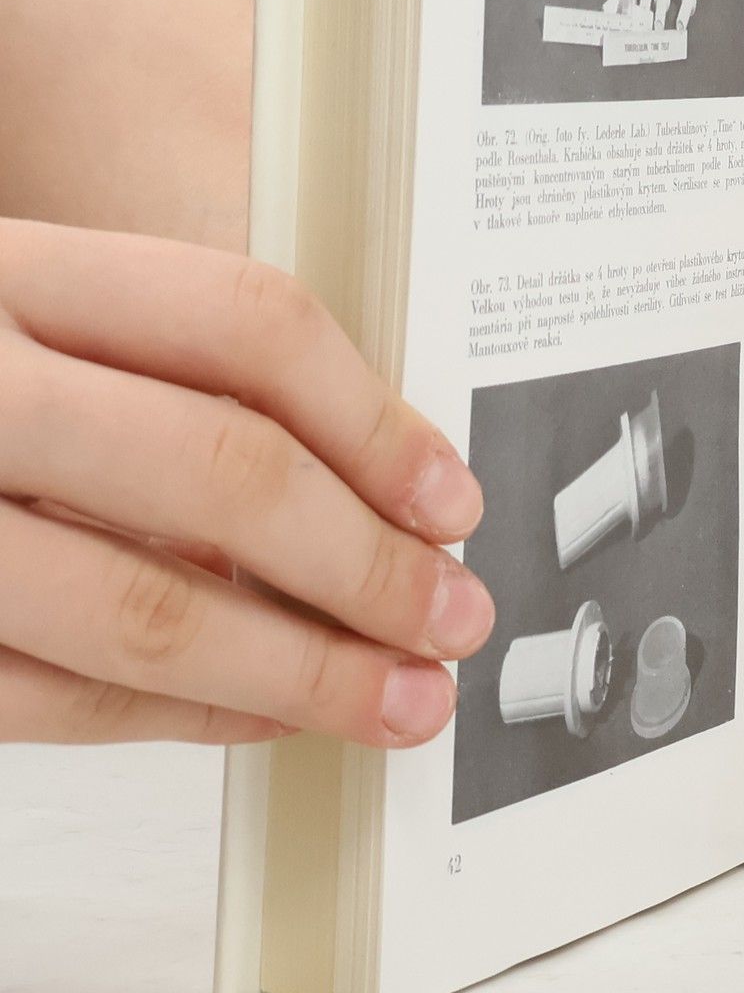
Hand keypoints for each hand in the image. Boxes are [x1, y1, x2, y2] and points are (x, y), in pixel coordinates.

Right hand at [0, 220, 491, 745]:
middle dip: (365, 562)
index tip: (450, 499)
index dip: (374, 420)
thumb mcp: (24, 314)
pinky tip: (260, 717)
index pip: (242, 324)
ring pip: (139, 610)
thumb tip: (369, 479)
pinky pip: (44, 700)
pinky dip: (177, 720)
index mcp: (7, 273)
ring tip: (393, 700)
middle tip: (449, 615)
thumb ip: (159, 372)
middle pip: (218, 470)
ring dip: (296, 672)